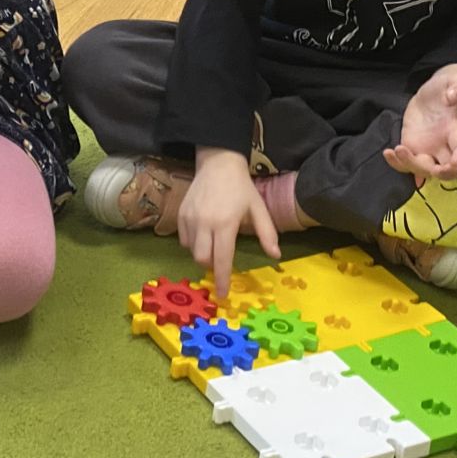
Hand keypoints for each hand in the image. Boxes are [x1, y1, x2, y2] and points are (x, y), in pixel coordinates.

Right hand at [176, 148, 278, 298]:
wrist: (217, 163)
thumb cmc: (241, 187)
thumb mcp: (258, 208)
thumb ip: (267, 233)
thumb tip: (275, 256)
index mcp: (225, 223)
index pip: (222, 258)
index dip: (222, 279)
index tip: (222, 294)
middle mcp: (204, 223)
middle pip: (202, 258)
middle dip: (211, 266)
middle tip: (221, 260)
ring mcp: (190, 218)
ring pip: (191, 250)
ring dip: (202, 254)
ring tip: (213, 244)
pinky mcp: (180, 214)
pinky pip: (184, 238)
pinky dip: (192, 243)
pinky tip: (202, 233)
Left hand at [385, 64, 456, 179]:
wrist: (432, 93)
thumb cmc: (447, 87)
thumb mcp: (455, 82)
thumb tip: (454, 95)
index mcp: (455, 131)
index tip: (456, 161)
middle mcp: (444, 145)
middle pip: (446, 170)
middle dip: (441, 173)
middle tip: (428, 166)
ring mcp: (428, 149)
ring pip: (424, 170)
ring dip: (412, 166)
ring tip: (399, 149)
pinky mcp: (413, 147)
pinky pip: (406, 164)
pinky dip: (397, 164)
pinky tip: (388, 152)